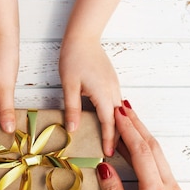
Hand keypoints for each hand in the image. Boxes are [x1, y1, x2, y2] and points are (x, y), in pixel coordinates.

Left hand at [59, 37, 121, 156]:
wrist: (83, 36)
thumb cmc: (74, 58)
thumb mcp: (69, 86)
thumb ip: (72, 109)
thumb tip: (73, 129)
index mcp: (103, 94)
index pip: (109, 123)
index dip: (109, 140)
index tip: (108, 153)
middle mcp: (113, 91)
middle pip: (119, 119)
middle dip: (119, 136)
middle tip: (116, 152)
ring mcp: (115, 85)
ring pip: (120, 111)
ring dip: (119, 126)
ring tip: (115, 140)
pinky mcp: (113, 80)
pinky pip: (118, 102)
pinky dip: (117, 114)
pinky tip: (112, 119)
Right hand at [96, 103, 189, 189]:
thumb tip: (104, 166)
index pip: (141, 153)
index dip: (129, 131)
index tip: (117, 113)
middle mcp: (168, 187)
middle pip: (152, 147)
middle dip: (137, 125)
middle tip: (122, 106)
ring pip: (158, 154)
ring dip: (142, 134)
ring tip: (128, 117)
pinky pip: (159, 164)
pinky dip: (146, 148)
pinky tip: (136, 143)